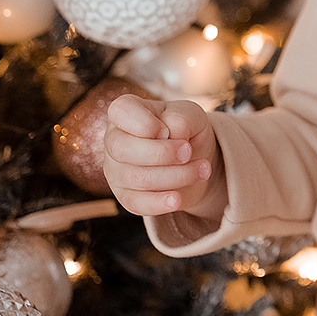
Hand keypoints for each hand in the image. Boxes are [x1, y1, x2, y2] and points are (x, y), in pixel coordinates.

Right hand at [103, 92, 222, 223]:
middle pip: (123, 149)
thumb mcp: (191, 115)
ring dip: (176, 175)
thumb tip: (170, 135)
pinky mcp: (126, 197)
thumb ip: (180, 118)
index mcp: (126, 112)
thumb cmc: (187, 130)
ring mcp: (116, 171)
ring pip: (138, 178)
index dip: (145, 123)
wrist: (195, 159)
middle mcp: (114, 141)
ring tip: (202, 169)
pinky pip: (137, 203)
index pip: (121, 111)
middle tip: (188, 151)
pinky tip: (178, 198)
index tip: (167, 130)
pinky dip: (160, 202)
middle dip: (162, 153)